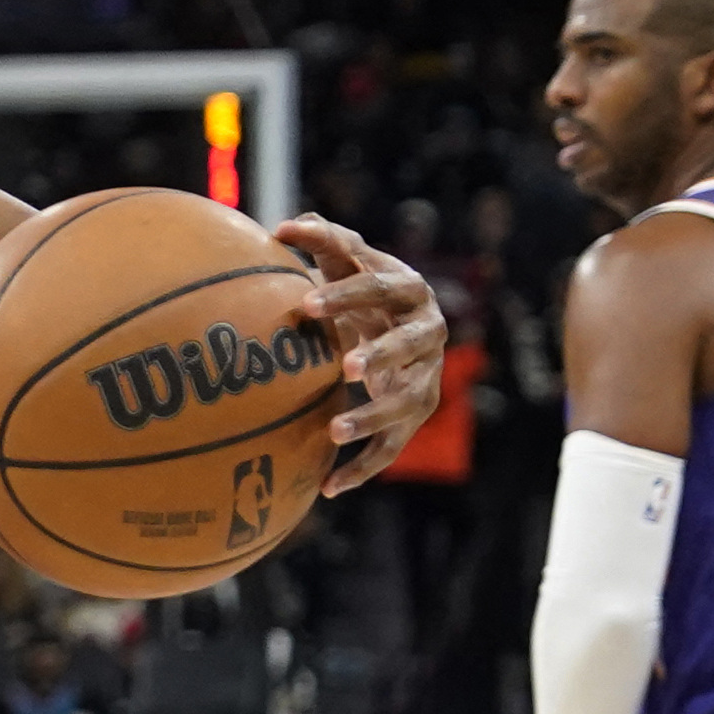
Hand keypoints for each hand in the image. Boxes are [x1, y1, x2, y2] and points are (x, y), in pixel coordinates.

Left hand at [272, 215, 446, 493]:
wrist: (400, 326)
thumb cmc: (364, 289)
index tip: (306, 304)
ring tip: (334, 431)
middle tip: (346, 366)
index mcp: (410, 290)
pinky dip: (363, 469)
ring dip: (373, 416)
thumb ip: (322, 240)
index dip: (346, 296)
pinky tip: (329, 488)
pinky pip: (392, 446)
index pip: (381, 288)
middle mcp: (428, 333)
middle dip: (381, 355)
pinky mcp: (416, 414)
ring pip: (407, 401)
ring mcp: (427, 376)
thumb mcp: (348, 262)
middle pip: (410, 344)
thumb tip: (284, 225)